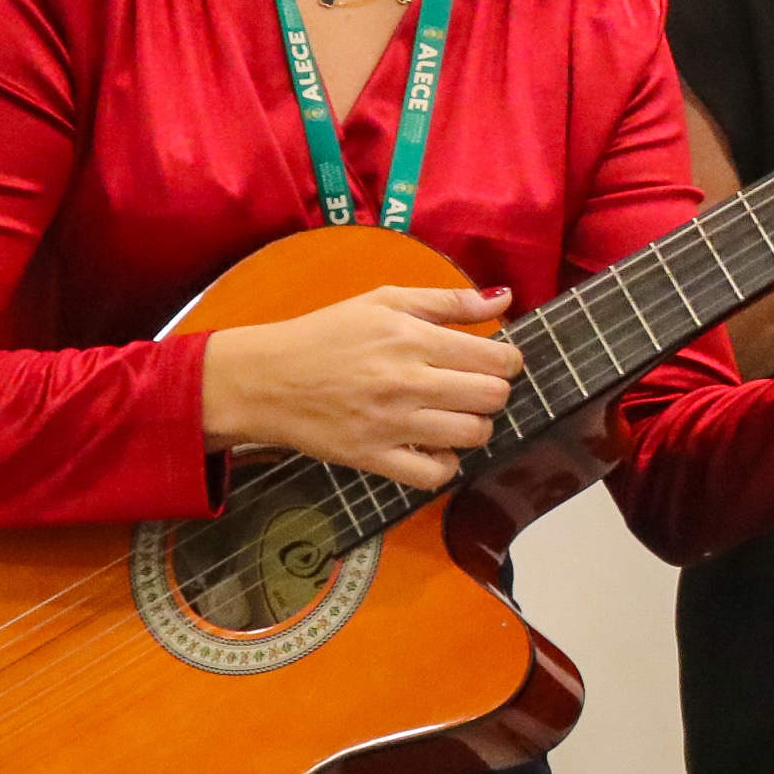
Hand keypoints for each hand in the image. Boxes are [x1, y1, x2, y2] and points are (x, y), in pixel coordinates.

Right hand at [201, 283, 524, 490]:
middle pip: (493, 398)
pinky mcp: (372, 457)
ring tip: (454, 416)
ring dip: (474, 428)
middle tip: (473, 389)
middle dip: (494, 393)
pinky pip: (434, 475)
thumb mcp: (384, 301)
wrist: (265, 378)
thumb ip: (448, 301)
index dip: (508, 362)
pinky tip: (435, 446)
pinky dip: (445, 465)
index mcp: (412, 338)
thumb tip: (503, 299)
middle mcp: (406, 381)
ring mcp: (390, 423)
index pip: (497, 359)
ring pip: (472, 436)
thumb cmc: (326, 335)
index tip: (496, 363)